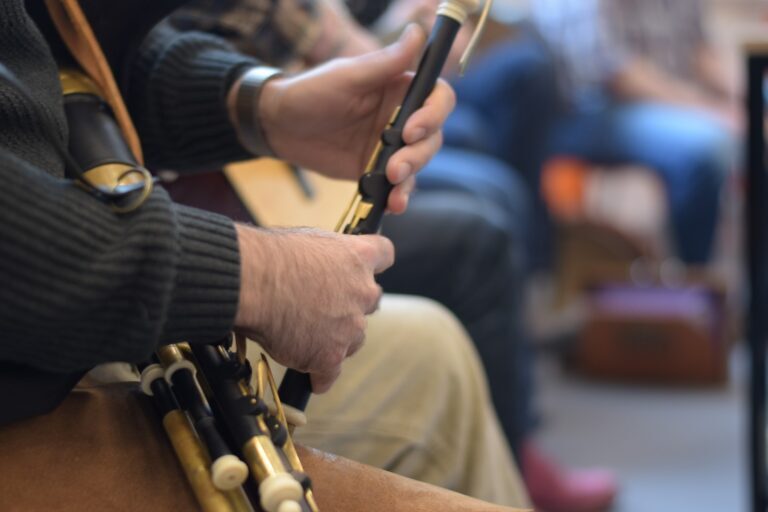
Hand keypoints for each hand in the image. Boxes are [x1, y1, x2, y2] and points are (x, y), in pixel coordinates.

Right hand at [233, 224, 393, 392]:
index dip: (373, 265)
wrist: (252, 283)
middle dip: (351, 306)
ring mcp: (350, 327)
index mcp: (358, 256)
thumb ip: (325, 258)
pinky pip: (330, 374)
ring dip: (337, 340)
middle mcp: (363, 291)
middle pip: (370, 302)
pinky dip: (320, 375)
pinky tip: (309, 375)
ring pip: (354, 339)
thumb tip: (319, 266)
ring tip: (304, 337)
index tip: (362, 270)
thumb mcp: (306, 240)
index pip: (384, 254)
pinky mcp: (330, 356)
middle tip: (323, 308)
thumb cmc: (269, 256)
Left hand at [259, 24, 455, 213]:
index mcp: (400, 88)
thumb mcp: (347, 76)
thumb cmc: (310, 92)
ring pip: (419, 162)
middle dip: (419, 153)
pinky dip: (400, 195)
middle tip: (394, 166)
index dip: (434, 115)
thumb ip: (385, 63)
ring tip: (391, 183)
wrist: (279, 127)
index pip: (438, 98)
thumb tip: (418, 33)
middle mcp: (402, 116)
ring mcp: (391, 145)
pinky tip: (393, 204)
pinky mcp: (377, 170)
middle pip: (433, 136)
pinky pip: (398, 184)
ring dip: (411, 175)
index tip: (412, 130)